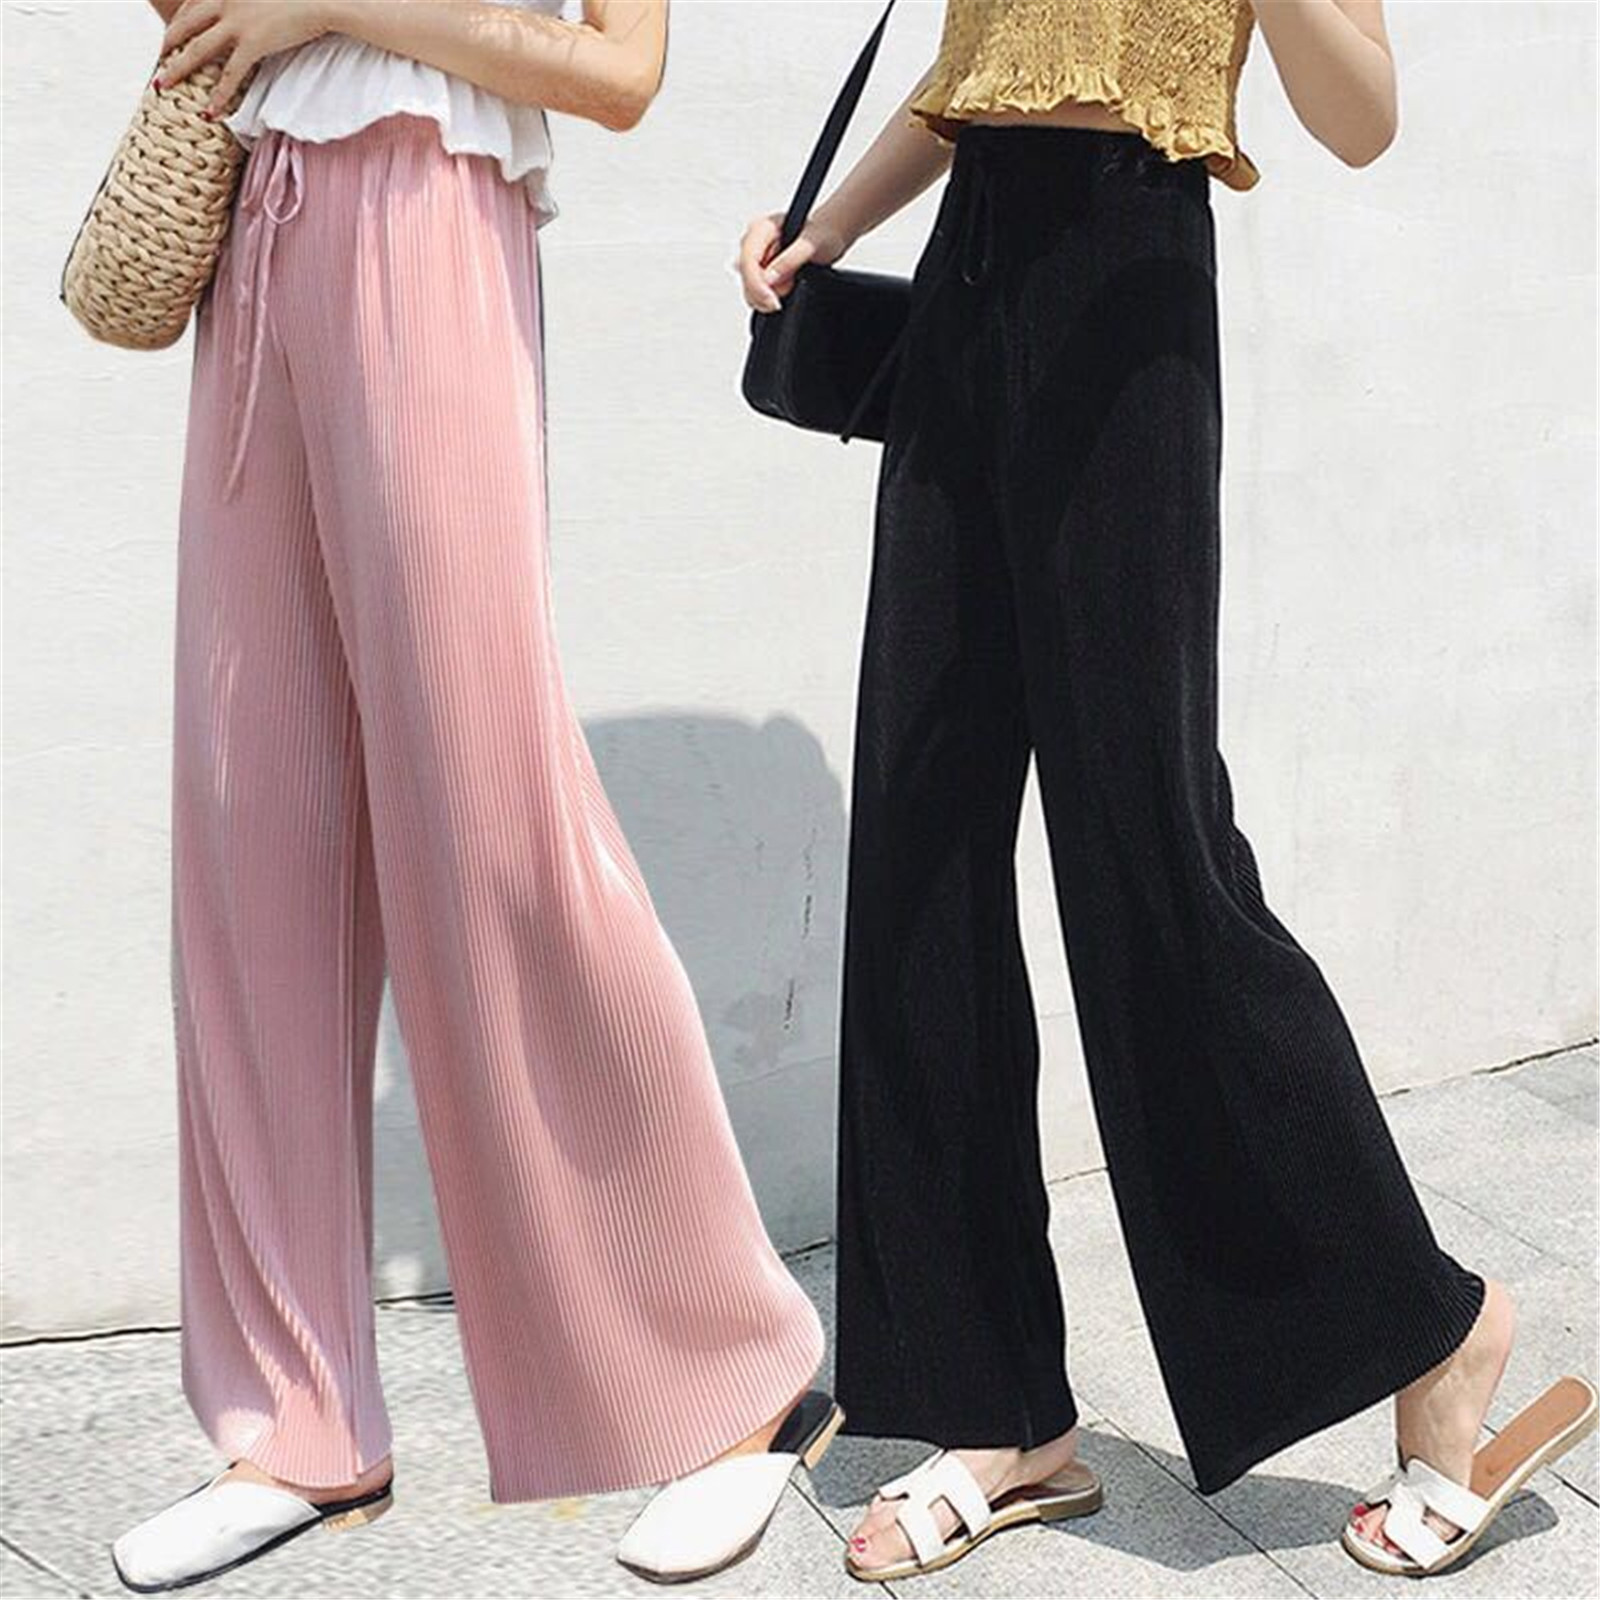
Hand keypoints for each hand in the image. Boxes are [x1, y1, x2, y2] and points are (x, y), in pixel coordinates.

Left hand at [154, 0, 337, 117]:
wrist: (320, 0)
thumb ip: (249, 4)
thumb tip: (252, 17)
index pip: (191, 5)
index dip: (177, 22)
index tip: (170, 38)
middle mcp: (225, 3)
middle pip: (185, 25)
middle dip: (167, 45)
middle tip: (159, 63)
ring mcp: (237, 23)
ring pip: (197, 50)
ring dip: (177, 69)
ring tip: (163, 86)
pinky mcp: (254, 43)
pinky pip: (230, 74)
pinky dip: (218, 94)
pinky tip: (210, 111)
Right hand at [737, 210, 850, 312]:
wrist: (826, 238)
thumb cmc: (821, 234)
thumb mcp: (811, 245)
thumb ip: (789, 260)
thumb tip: (768, 277)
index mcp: (762, 228)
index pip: (747, 260)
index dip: (756, 284)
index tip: (772, 300)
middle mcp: (754, 243)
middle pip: (746, 277)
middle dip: (764, 293)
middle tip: (788, 290)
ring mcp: (755, 258)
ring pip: (748, 288)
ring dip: (768, 296)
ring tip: (791, 283)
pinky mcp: (759, 272)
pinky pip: (755, 292)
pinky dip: (769, 298)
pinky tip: (786, 288)